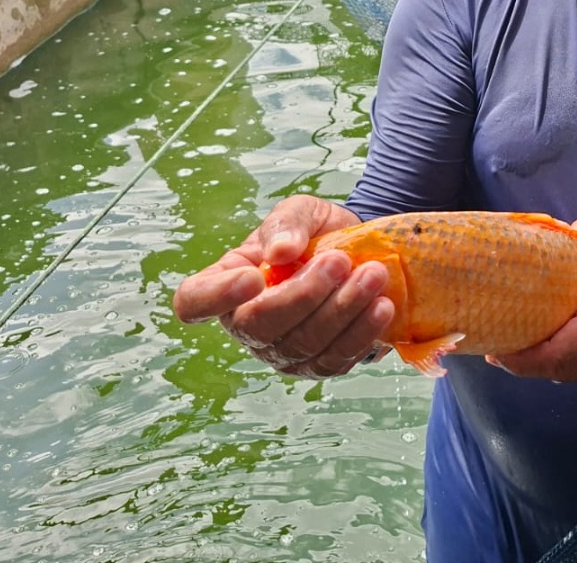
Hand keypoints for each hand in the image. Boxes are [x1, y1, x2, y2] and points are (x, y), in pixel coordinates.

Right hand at [172, 194, 394, 378]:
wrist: (361, 251)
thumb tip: (279, 252)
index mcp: (227, 282)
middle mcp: (248, 324)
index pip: (195, 301)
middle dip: (303, 295)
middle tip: (340, 262)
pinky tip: (381, 307)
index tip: (254, 276)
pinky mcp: (320, 365)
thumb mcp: (302, 211)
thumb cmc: (317, 232)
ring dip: (342, 311)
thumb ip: (287, 223)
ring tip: (373, 276)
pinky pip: (335, 361)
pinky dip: (361, 333)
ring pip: (303, 346)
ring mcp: (283, 351)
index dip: (215, 297)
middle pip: (258, 328)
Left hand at [491, 213, 576, 384]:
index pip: (551, 357)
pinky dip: (570, 358)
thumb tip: (559, 234)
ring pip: (573, 372)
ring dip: (547, 360)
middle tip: (500, 342)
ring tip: (523, 338)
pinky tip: (558, 337)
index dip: (519, 358)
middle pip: (556, 370)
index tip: (494, 348)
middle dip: (525, 361)